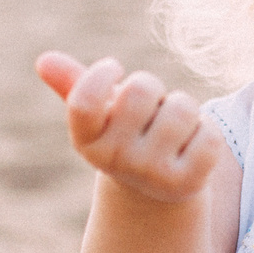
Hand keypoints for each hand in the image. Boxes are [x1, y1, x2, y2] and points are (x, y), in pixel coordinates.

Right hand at [36, 52, 217, 205]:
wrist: (157, 190)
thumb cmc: (127, 134)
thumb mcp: (102, 112)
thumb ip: (75, 84)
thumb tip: (44, 61)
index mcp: (86, 140)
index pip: (84, 101)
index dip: (102, 75)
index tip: (114, 68)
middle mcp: (115, 161)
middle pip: (140, 90)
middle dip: (153, 88)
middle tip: (151, 108)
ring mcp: (151, 175)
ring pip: (182, 109)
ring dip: (183, 108)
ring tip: (173, 128)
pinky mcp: (188, 184)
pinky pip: (209, 134)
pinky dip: (207, 130)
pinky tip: (193, 145)